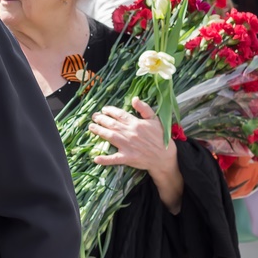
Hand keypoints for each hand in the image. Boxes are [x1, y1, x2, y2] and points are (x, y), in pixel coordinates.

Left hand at [89, 97, 183, 212]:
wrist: (165, 157)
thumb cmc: (160, 137)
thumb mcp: (155, 120)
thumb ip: (144, 108)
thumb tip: (134, 98)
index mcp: (136, 123)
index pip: (119, 114)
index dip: (109, 111)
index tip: (103, 110)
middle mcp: (129, 133)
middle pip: (111, 124)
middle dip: (101, 119)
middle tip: (94, 117)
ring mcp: (127, 145)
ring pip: (109, 136)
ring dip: (99, 131)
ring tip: (91, 127)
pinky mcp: (127, 157)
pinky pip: (114, 158)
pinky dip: (105, 159)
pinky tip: (96, 158)